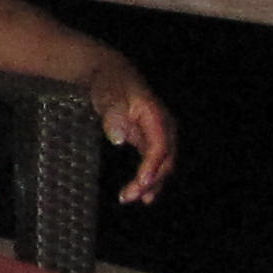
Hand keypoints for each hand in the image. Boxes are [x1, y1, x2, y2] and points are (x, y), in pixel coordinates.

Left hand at [85, 64, 176, 203]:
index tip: (140, 182)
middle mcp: (163, 128)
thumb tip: (117, 139)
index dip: (152, 167)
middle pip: (164, 160)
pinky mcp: (150, 140)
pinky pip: (155, 163)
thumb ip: (113, 115)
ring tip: (132, 198)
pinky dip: (150, 179)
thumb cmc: (109, 84)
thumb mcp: (108, 95)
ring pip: (162, 165)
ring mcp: (159, 134)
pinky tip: (144, 195)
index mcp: (156, 116)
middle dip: (149, 181)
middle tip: (129, 196)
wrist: (111, 74)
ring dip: (150, 184)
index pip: (159, 147)